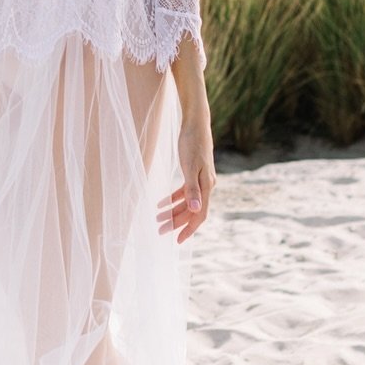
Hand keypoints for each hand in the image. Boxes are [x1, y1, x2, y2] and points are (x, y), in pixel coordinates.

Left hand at [157, 118, 215, 243]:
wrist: (195, 123)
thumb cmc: (192, 142)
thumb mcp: (190, 166)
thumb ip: (192, 188)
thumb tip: (195, 210)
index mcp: (207, 186)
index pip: (199, 215)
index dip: (189, 229)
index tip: (177, 241)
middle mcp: (206, 185)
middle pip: (191, 211)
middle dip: (176, 222)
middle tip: (159, 230)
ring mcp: (201, 179)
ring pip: (187, 202)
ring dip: (173, 211)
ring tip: (158, 218)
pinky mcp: (194, 172)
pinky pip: (185, 191)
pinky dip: (174, 198)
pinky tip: (162, 203)